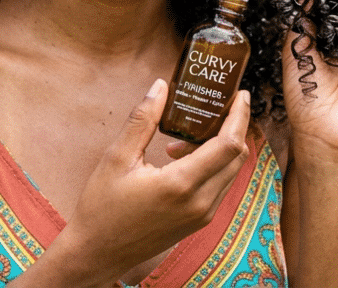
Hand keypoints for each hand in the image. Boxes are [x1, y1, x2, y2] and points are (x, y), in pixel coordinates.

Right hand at [48, 79, 250, 283]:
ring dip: (220, 146)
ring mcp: (203, 216)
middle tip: (220, 104)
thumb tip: (161, 86)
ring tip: (186, 134)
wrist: (98, 252)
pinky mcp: (199, 222)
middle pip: (237, 157)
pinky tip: (180, 157)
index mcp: (181, 184)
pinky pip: (219, 186)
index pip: (229, 145)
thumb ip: (142, 120)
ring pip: (230, 172)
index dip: (239, 116)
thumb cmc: (102, 206)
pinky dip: (212, 164)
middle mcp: (200, 203)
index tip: (239, 94)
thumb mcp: (117, 157)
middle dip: (234, 126)